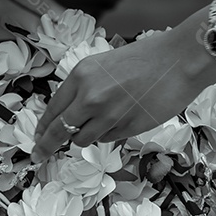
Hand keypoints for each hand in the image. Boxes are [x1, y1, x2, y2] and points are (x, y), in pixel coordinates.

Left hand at [32, 24, 215, 161]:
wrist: (179, 60)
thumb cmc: (145, 58)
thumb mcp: (104, 65)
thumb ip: (84, 88)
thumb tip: (69, 115)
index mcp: (81, 75)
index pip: (53, 110)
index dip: (42, 129)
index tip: (36, 141)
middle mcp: (90, 96)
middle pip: (60, 131)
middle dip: (47, 146)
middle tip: (39, 156)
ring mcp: (109, 115)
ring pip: (84, 140)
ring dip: (86, 137)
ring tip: (105, 119)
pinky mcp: (128, 128)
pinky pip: (108, 139)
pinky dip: (109, 134)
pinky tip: (124, 117)